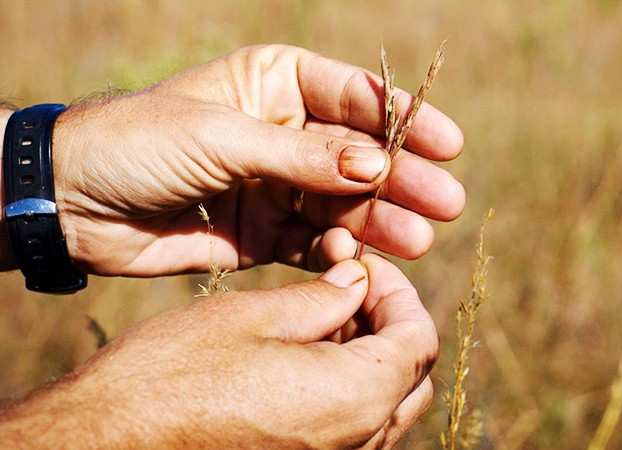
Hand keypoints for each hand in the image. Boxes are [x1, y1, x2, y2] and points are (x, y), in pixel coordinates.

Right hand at [0, 255, 438, 447]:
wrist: (104, 444)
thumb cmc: (170, 377)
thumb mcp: (252, 316)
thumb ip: (323, 299)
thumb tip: (358, 281)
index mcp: (354, 400)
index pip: (420, 339)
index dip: (400, 291)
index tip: (363, 265)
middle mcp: (357, 443)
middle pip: (412, 375)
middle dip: (392, 321)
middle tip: (351, 286)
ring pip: (387, 405)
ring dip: (372, 354)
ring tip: (326, 314)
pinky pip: (354, 429)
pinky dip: (348, 386)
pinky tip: (307, 353)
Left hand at [44, 44, 463, 275]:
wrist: (72, 203)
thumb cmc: (138, 143)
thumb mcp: (223, 136)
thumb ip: (301, 156)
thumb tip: (377, 166)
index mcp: (275, 83)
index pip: (353, 98)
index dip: (403, 121)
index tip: (447, 144)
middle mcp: (284, 132)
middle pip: (359, 155)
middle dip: (403, 178)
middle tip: (446, 202)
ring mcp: (278, 185)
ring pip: (344, 203)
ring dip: (379, 221)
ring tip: (417, 240)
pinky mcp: (265, 233)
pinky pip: (314, 242)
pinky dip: (338, 253)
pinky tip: (359, 260)